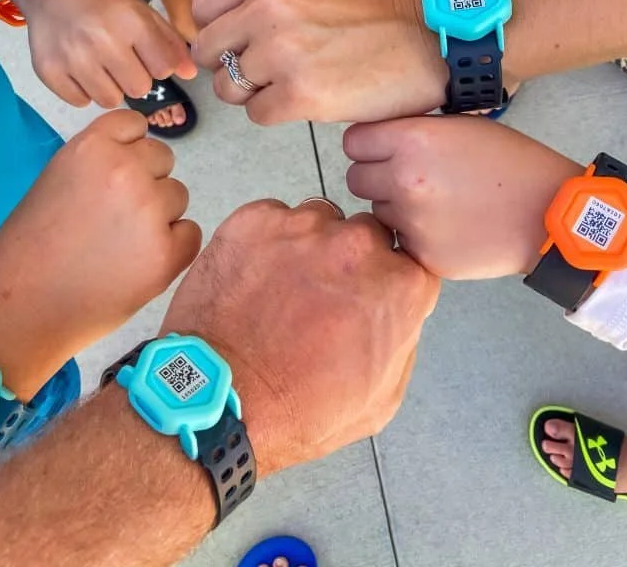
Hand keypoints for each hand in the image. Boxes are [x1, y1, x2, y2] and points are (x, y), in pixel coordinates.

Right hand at [0, 111, 200, 399]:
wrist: (20, 309)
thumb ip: (96, 162)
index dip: (128, 149)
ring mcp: (150, 212)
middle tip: (115, 216)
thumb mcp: (56, 179)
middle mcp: (127, 171)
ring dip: (159, 214)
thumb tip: (133, 157)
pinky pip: (190, 233)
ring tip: (120, 243)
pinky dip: (171, 247)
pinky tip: (136, 263)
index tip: (113, 174)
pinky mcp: (167, 254)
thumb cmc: (27, 247)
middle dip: (146, 181)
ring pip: (178, 196)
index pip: (135, 124)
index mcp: (92, 147)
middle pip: (163, 158)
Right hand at [8, 0, 195, 107]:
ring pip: (110, 100)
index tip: (146, 54)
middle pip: (139, 89)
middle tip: (120, 60)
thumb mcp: (140, 10)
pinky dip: (83, 90)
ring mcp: (73, 58)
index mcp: (131, 21)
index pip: (164, 68)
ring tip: (100, 64)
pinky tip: (79, 68)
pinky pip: (81, 102)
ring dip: (110, 87)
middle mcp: (102, 40)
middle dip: (134, 78)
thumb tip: (190, 74)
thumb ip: (168, 42)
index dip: (158, 65)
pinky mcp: (49, 71)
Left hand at [162, 197, 438, 475]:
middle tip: (318, 298)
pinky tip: (252, 278)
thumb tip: (398, 307)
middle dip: (348, 260)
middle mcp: (357, 244)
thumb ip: (402, 336)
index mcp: (399, 286)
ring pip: (318, 221)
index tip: (366, 297)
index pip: (408, 258)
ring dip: (306, 246)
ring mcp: (304, 226)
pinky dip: (265, 240)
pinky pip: (272, 218)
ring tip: (280, 289)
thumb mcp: (381, 396)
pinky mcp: (256, 219)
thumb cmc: (298, 408)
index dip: (386, 278)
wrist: (218, 399)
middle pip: (364, 234)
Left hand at [193, 0, 446, 123]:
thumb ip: (258, 0)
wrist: (424, 39)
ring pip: (227, 87)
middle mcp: (268, 8)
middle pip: (206, 50)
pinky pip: (256, 114)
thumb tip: (215, 35)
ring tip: (290, 83)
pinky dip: (276, 112)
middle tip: (264, 71)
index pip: (203, 10)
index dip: (217, 32)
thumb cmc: (367, 16)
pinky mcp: (298, 94)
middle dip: (228, 66)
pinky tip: (306, 99)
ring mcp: (282, 53)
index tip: (237, 44)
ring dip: (252, 93)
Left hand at [345, 115, 579, 279]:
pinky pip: (400, 240)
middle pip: (355, 178)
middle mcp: (404, 181)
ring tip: (436, 202)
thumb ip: (413, 130)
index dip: (368, 144)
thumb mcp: (460, 127)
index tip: (380, 148)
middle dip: (376, 176)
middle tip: (407, 177)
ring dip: (395, 206)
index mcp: (411, 141)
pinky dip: (416, 235)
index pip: (353, 142)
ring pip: (377, 210)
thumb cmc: (509, 162)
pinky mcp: (423, 254)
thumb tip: (377, 137)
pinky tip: (446, 226)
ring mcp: (412, 222)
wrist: (549, 212)